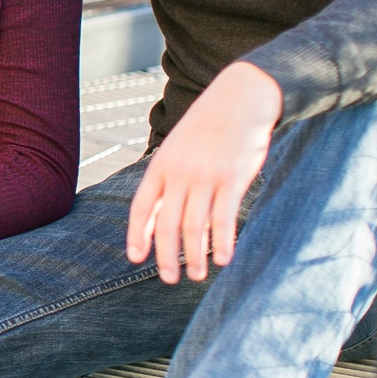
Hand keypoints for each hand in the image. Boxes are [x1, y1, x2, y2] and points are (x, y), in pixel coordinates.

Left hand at [127, 61, 281, 282]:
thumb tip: (156, 217)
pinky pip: (224, 218)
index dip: (137, 234)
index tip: (136, 258)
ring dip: (194, 255)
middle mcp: (179, 174)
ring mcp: (205, 177)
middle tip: (169, 278)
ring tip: (196, 275)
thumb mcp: (177, 149)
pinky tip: (222, 259)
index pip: (141, 207)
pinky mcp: (232, 179)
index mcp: (160, 166)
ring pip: (194, 226)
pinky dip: (222, 242)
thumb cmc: (207, 128)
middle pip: (166, 224)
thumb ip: (167, 181)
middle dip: (165, 255)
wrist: (240, 98)